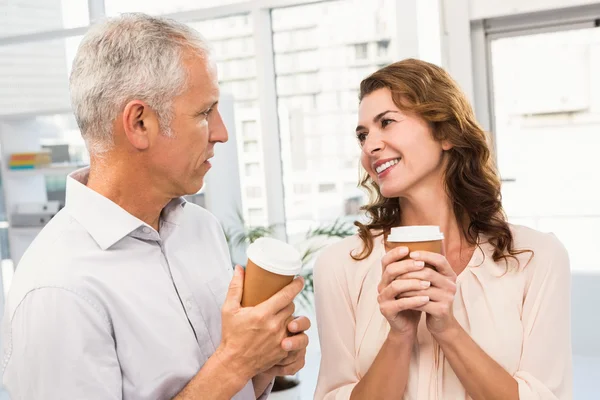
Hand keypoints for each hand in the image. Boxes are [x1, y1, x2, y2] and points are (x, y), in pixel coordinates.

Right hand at [216, 266, 303, 380]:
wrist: (234, 363)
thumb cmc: (231, 335)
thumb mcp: (229, 309)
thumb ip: (235, 287)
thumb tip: (239, 268)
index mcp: (263, 314)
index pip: (286, 295)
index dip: (296, 285)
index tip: (300, 279)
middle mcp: (274, 326)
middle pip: (291, 306)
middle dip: (287, 302)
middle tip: (279, 301)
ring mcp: (280, 339)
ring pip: (293, 320)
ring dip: (288, 316)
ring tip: (278, 315)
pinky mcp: (284, 350)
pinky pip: (294, 335)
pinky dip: (289, 331)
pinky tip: (282, 330)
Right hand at [377, 246, 430, 336]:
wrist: (406, 326)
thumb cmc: (411, 302)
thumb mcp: (413, 285)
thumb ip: (415, 272)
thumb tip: (428, 252)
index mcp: (386, 277)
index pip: (386, 261)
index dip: (395, 253)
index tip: (408, 249)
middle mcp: (381, 286)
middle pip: (390, 271)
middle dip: (407, 266)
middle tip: (422, 264)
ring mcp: (382, 298)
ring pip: (395, 286)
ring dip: (413, 283)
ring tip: (428, 283)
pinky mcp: (387, 311)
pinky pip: (400, 303)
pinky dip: (414, 300)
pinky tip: (426, 298)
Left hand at [397, 251, 457, 335]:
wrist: (441, 323)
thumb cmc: (432, 298)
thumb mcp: (432, 282)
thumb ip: (425, 268)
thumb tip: (406, 250)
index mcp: (450, 275)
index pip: (440, 260)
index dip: (426, 255)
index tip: (410, 253)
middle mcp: (451, 285)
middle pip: (428, 273)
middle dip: (409, 273)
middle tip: (394, 274)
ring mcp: (448, 298)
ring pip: (422, 288)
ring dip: (405, 287)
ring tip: (394, 286)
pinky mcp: (442, 310)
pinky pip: (421, 302)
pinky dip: (408, 299)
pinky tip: (400, 298)